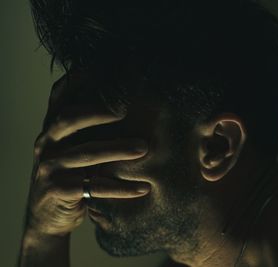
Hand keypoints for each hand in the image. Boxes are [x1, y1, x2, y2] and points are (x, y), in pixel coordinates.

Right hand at [24, 74, 149, 237]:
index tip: (106, 66)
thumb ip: (87, 131)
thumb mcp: (73, 150)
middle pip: (70, 119)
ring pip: (86, 154)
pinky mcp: (58, 191)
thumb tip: (127, 105)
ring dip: (118, 150)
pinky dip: (121, 188)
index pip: (60, 96)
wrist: (47, 217)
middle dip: (100, 112)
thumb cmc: (70, 175)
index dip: (79, 79)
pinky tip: (144, 187)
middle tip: (128, 109)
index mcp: (51, 129)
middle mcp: (46, 144)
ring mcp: (49, 168)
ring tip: (144, 148)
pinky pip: (94, 188)